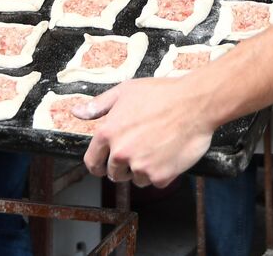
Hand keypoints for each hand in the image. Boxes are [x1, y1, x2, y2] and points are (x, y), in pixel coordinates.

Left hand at [79, 77, 215, 186]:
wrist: (196, 103)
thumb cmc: (163, 93)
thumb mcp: (126, 91)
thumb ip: (99, 105)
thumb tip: (76, 112)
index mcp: (108, 133)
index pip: (92, 161)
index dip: (98, 165)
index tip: (104, 166)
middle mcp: (121, 153)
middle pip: (114, 173)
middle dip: (124, 165)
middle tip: (141, 149)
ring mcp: (140, 166)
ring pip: (136, 179)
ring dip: (144, 169)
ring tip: (158, 147)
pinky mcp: (160, 176)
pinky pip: (156, 181)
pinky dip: (162, 172)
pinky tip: (169, 153)